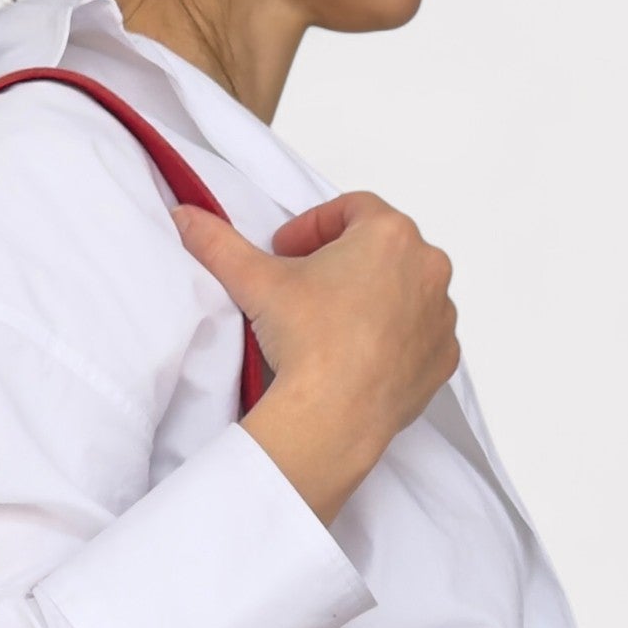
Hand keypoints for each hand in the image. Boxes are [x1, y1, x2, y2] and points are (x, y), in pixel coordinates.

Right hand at [171, 192, 459, 521]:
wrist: (334, 418)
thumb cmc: (307, 343)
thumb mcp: (254, 282)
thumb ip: (218, 243)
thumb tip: (185, 217)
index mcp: (389, 234)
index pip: (351, 210)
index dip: (313, 227)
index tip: (287, 251)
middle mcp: (427, 267)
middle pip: (383, 249)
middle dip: (346, 261)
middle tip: (308, 288)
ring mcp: (440, 315)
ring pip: (406, 292)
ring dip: (375, 298)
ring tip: (334, 325)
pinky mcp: (442, 359)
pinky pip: (420, 337)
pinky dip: (396, 339)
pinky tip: (362, 355)